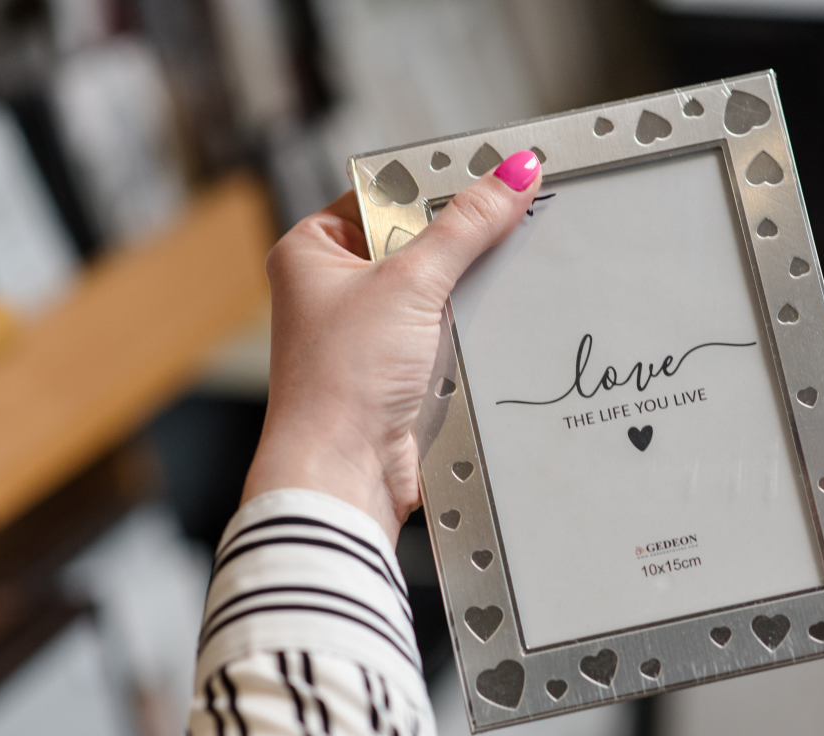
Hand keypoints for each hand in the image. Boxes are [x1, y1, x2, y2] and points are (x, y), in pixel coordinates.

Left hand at [242, 151, 542, 541]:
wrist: (345, 471)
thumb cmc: (340, 381)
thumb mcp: (410, 283)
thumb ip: (466, 226)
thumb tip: (511, 176)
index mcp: (312, 250)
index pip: (386, 194)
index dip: (436, 188)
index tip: (489, 179)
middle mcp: (334, 290)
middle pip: (417, 242)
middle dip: (458, 247)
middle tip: (503, 228)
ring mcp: (367, 333)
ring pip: (436, 291)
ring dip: (464, 297)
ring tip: (478, 296)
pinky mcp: (398, 371)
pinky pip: (445, 334)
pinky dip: (465, 335)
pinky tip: (475, 337)